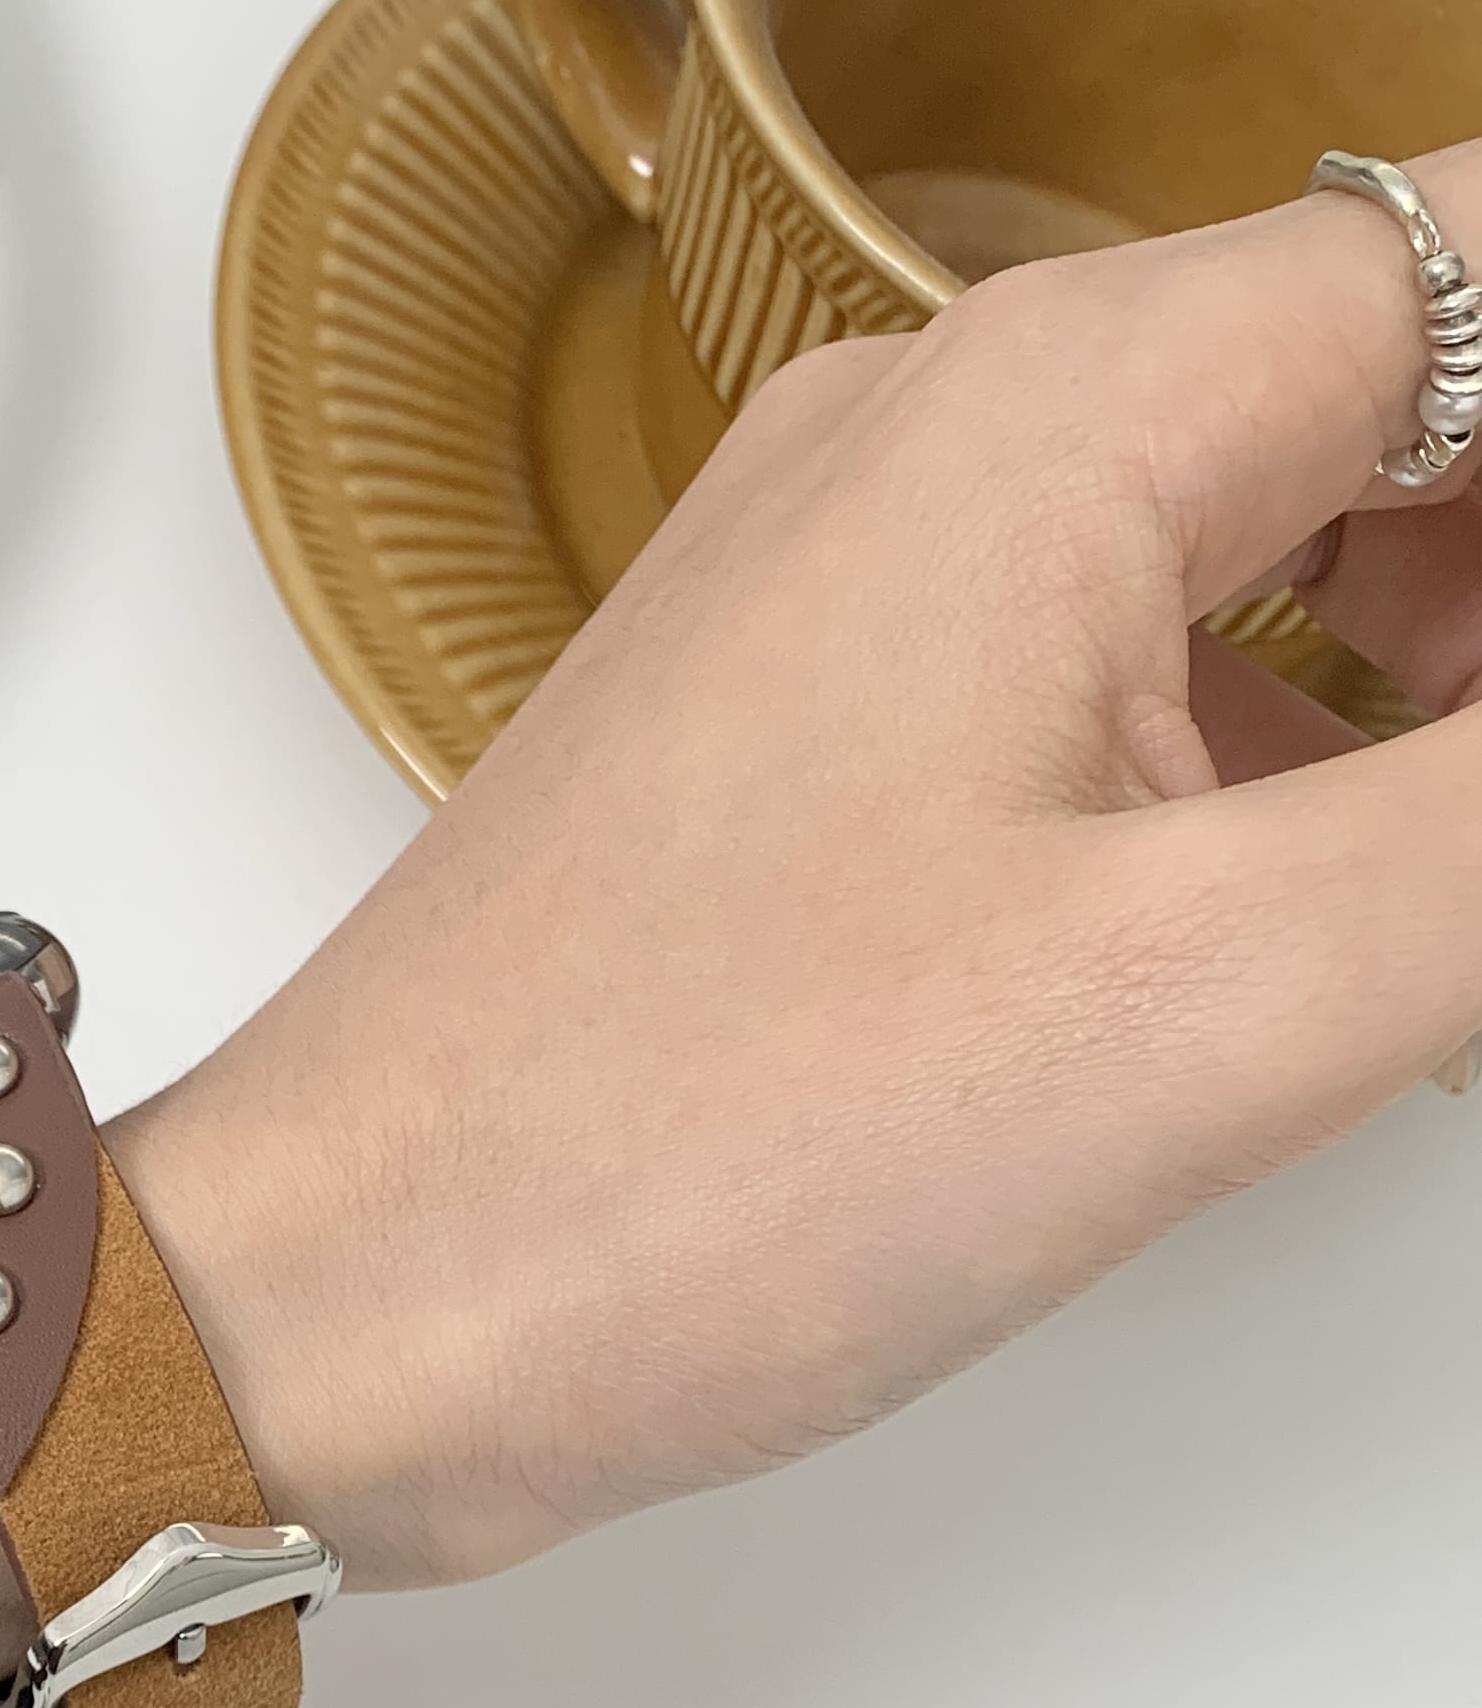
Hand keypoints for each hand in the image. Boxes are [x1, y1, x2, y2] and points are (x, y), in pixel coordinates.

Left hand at [119, 141, 1481, 1588]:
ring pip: (1254, 550)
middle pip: (1391, 401)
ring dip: (1412, 693)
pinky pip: (1108, 684)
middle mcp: (934, 452)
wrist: (339, 1306)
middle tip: (1471, 871)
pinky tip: (1304, 949)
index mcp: (1053, 416)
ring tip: (1426, 924)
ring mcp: (849, 600)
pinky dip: (1256, 775)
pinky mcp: (803, 752)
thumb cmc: (659, 1158)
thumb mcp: (1202, 998)